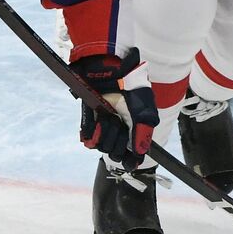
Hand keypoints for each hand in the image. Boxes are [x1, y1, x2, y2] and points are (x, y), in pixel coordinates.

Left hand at [74, 49, 157, 168]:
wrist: (109, 69)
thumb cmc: (130, 85)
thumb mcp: (144, 110)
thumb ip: (143, 132)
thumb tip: (141, 154)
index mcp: (133, 128)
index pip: (132, 154)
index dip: (131, 161)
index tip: (131, 164)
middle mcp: (118, 130)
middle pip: (116, 153)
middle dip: (119, 142)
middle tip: (120, 124)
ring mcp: (103, 126)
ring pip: (103, 147)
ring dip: (107, 133)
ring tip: (109, 116)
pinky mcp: (89, 121)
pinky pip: (88, 139)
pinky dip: (93, 133)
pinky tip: (99, 121)